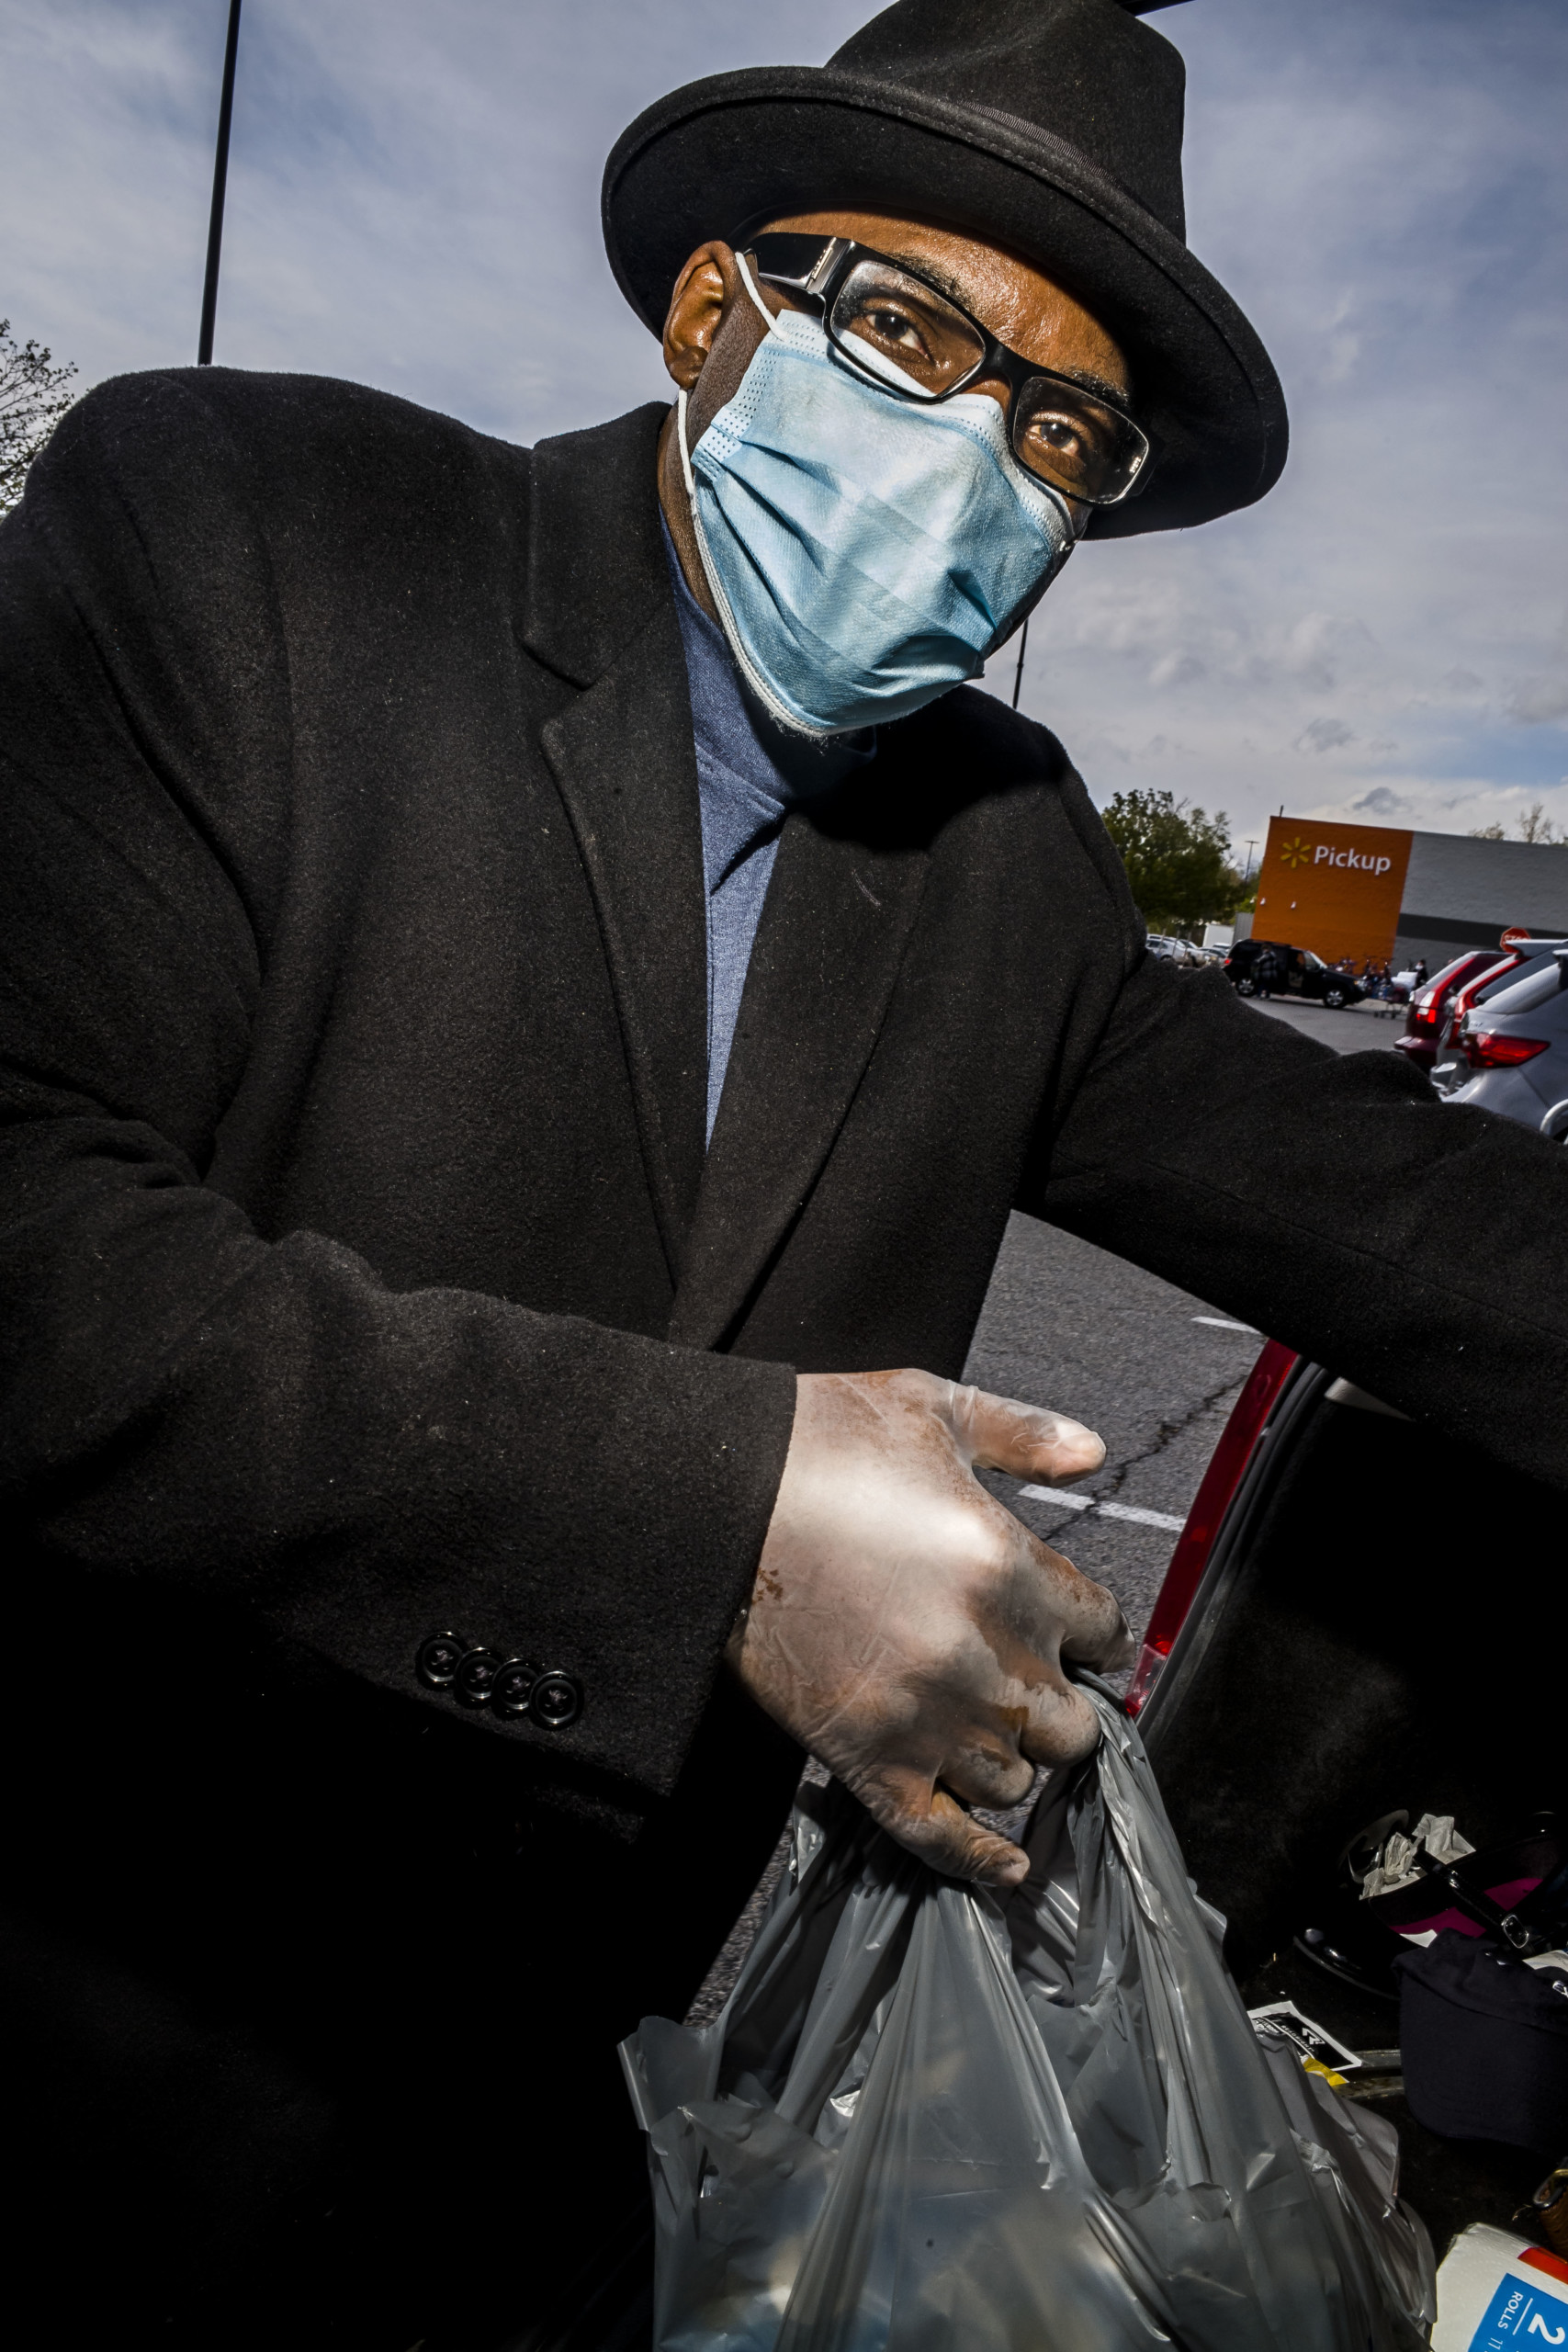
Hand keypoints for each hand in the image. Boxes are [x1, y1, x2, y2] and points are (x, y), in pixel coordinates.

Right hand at [729, 1368, 1133, 1887]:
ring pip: (1016, 1782)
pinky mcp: (868, 1758)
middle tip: (1032, 1689)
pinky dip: (979, 1861)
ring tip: (991, 1737)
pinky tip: (1004, 1865)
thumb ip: (1022, 1433)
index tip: (1076, 1638)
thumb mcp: (931, 1407)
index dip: (1091, 1634)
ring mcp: (927, 1716)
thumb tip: (1091, 1452)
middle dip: (1059, 1706)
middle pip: (1072, 1725)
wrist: (709, 1498)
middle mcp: (983, 1653)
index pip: (1103, 1633)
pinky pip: (943, 1837)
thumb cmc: (814, 1445)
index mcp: (1009, 1565)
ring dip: (1010, 1761)